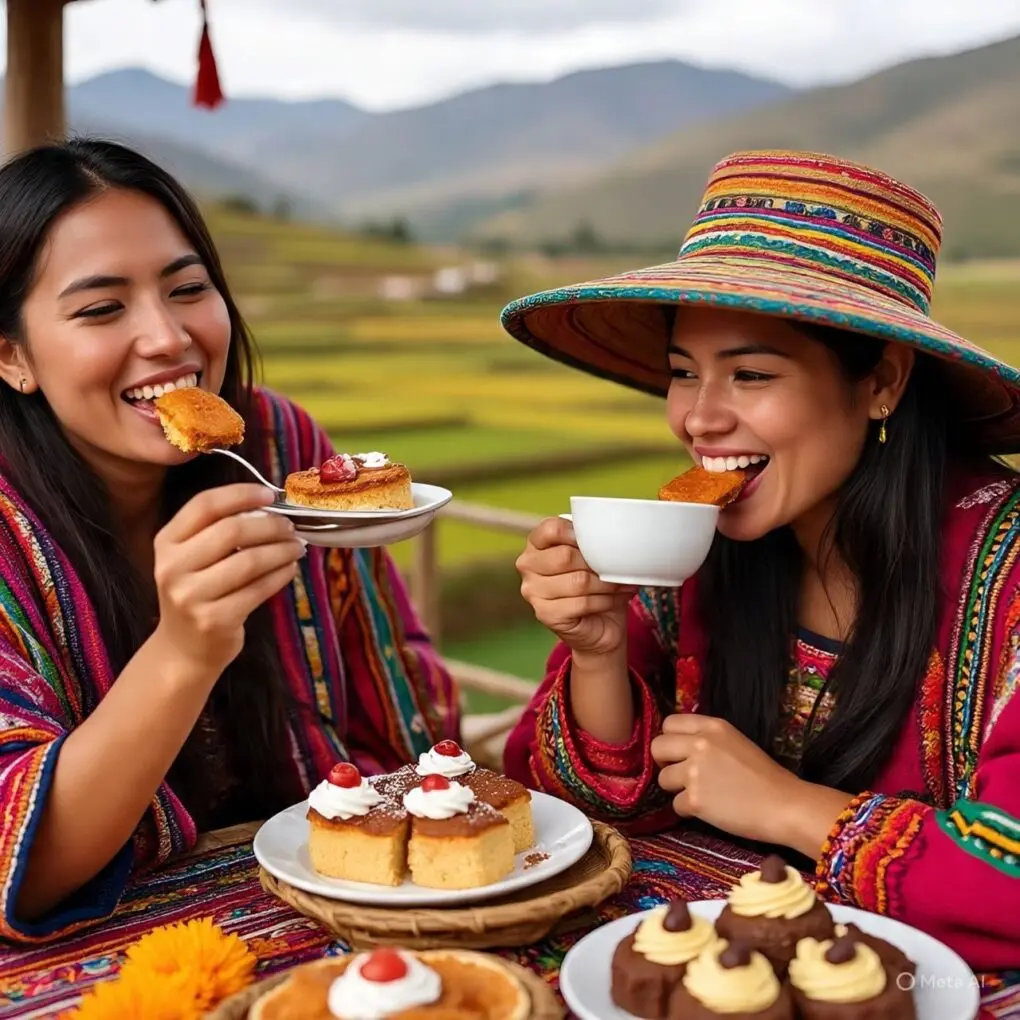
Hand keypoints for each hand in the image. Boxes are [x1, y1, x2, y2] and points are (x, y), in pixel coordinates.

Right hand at [151, 484, 305, 677]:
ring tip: (297, 547)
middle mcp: (173, 567)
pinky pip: (259, 588)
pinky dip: (281, 575)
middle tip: (291, 527)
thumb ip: (219, 531)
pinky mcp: (215, 620)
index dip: (241, 494)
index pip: (204, 505)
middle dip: (270, 525)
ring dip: (282, 550)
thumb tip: (270, 506)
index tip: (271, 494)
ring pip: (250, 560)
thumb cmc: (197, 594)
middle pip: (232, 530)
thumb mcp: (192, 559)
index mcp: (166, 542)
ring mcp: (191, 596)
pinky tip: (290, 569)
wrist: (184, 650)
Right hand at [516, 516, 634, 656]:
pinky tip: (613, 599)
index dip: (577, 533)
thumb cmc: (594, 582)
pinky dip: (605, 601)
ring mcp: (533, 591)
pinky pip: (582, 603)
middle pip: (565, 556)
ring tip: (620, 584)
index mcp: (536, 544)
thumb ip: (591, 541)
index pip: (551, 529)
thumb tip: (610, 536)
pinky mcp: (545, 614)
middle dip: (597, 563)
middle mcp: (528, 565)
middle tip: (616, 568)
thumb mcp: (592, 555)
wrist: (600, 623)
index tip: (597, 542)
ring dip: (606, 584)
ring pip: (578, 581)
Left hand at [650, 714, 801, 845]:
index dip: (670, 740)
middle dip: (665, 763)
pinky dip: (689, 810)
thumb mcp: (735, 742)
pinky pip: (675, 804)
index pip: (668, 723)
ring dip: (677, 789)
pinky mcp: (695, 799)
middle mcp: (700, 744)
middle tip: (682, 775)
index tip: (678, 753)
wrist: (784, 806)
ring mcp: (695, 772)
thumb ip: (706, 739)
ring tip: (702, 794)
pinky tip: (710, 810)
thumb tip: (680, 746)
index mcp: (712, 726)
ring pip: (663, 778)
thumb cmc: (765, 776)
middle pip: (657, 747)